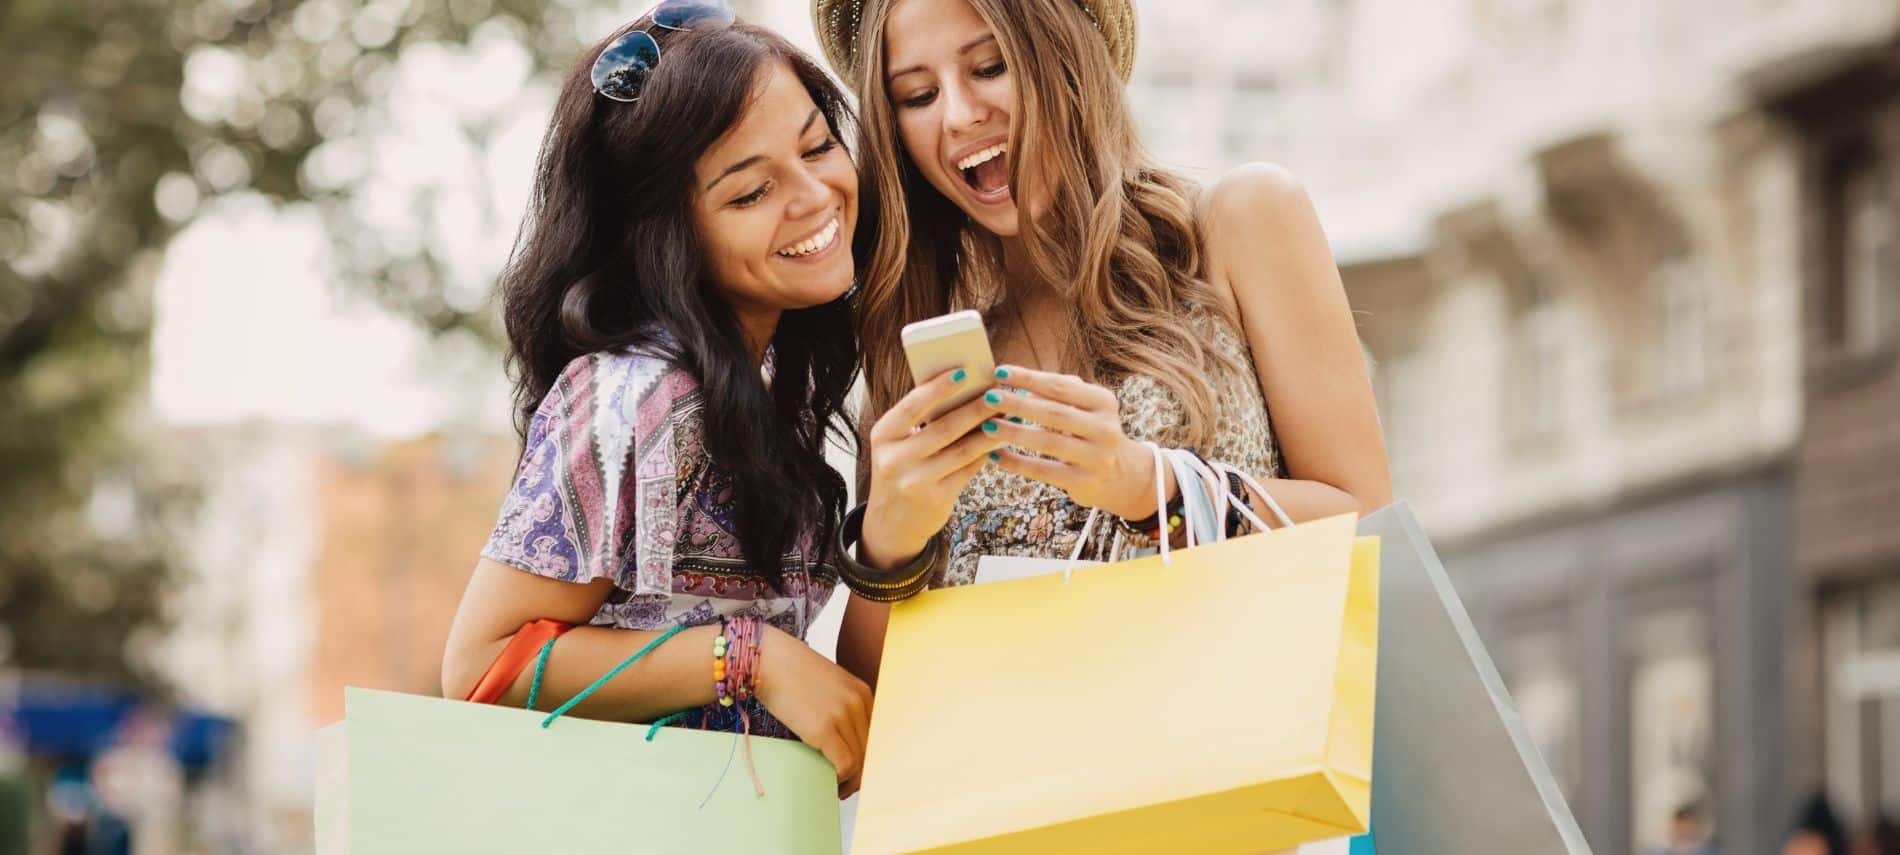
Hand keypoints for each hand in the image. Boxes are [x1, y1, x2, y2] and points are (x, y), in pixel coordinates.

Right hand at [754, 625, 873, 797]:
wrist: (768, 660)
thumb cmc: (790, 672)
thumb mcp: (828, 684)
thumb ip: (842, 704)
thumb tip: (843, 738)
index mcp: (862, 692)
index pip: (875, 735)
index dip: (867, 757)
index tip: (856, 771)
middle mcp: (857, 702)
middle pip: (870, 750)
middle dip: (860, 773)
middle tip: (846, 787)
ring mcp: (842, 715)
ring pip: (859, 760)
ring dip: (850, 780)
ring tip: (837, 788)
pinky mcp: (823, 729)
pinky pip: (844, 764)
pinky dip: (840, 778)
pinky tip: (829, 781)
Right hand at [860, 368, 1006, 568]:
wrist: (891, 523)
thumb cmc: (901, 470)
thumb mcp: (898, 444)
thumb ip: (921, 420)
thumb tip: (965, 389)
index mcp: (883, 435)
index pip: (913, 406)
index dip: (939, 388)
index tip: (964, 371)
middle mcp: (895, 459)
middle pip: (944, 427)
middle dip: (976, 407)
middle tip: (1000, 390)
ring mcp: (915, 481)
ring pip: (962, 449)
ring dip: (990, 429)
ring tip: (1010, 413)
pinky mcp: (937, 498)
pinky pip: (969, 469)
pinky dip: (987, 451)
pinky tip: (1002, 438)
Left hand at [982, 365, 1171, 520]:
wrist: (1122, 476)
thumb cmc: (1091, 432)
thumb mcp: (1086, 408)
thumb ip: (1059, 392)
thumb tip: (1020, 384)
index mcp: (1103, 402)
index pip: (1061, 386)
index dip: (1029, 378)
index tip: (1000, 372)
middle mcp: (1104, 428)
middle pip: (1054, 413)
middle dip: (1018, 404)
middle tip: (988, 397)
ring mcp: (1096, 457)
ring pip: (1049, 442)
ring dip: (1015, 432)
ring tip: (987, 425)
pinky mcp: (1084, 482)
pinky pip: (1044, 471)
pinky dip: (1018, 463)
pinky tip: (995, 455)